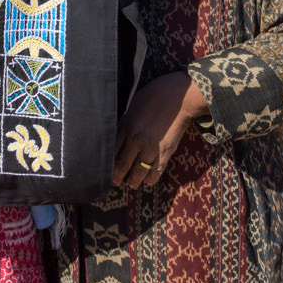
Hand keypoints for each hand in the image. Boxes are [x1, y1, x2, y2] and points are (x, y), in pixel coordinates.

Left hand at [113, 71, 207, 188]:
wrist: (178, 97)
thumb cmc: (154, 97)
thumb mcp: (133, 107)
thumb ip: (125, 122)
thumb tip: (118, 135)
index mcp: (125, 127)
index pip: (111, 151)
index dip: (107, 162)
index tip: (103, 169)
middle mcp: (135, 140)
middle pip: (121, 164)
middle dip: (116, 176)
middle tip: (113, 183)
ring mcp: (151, 147)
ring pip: (138, 171)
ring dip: (133, 180)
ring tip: (130, 185)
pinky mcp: (166, 151)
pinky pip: (156, 170)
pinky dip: (151, 179)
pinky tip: (147, 183)